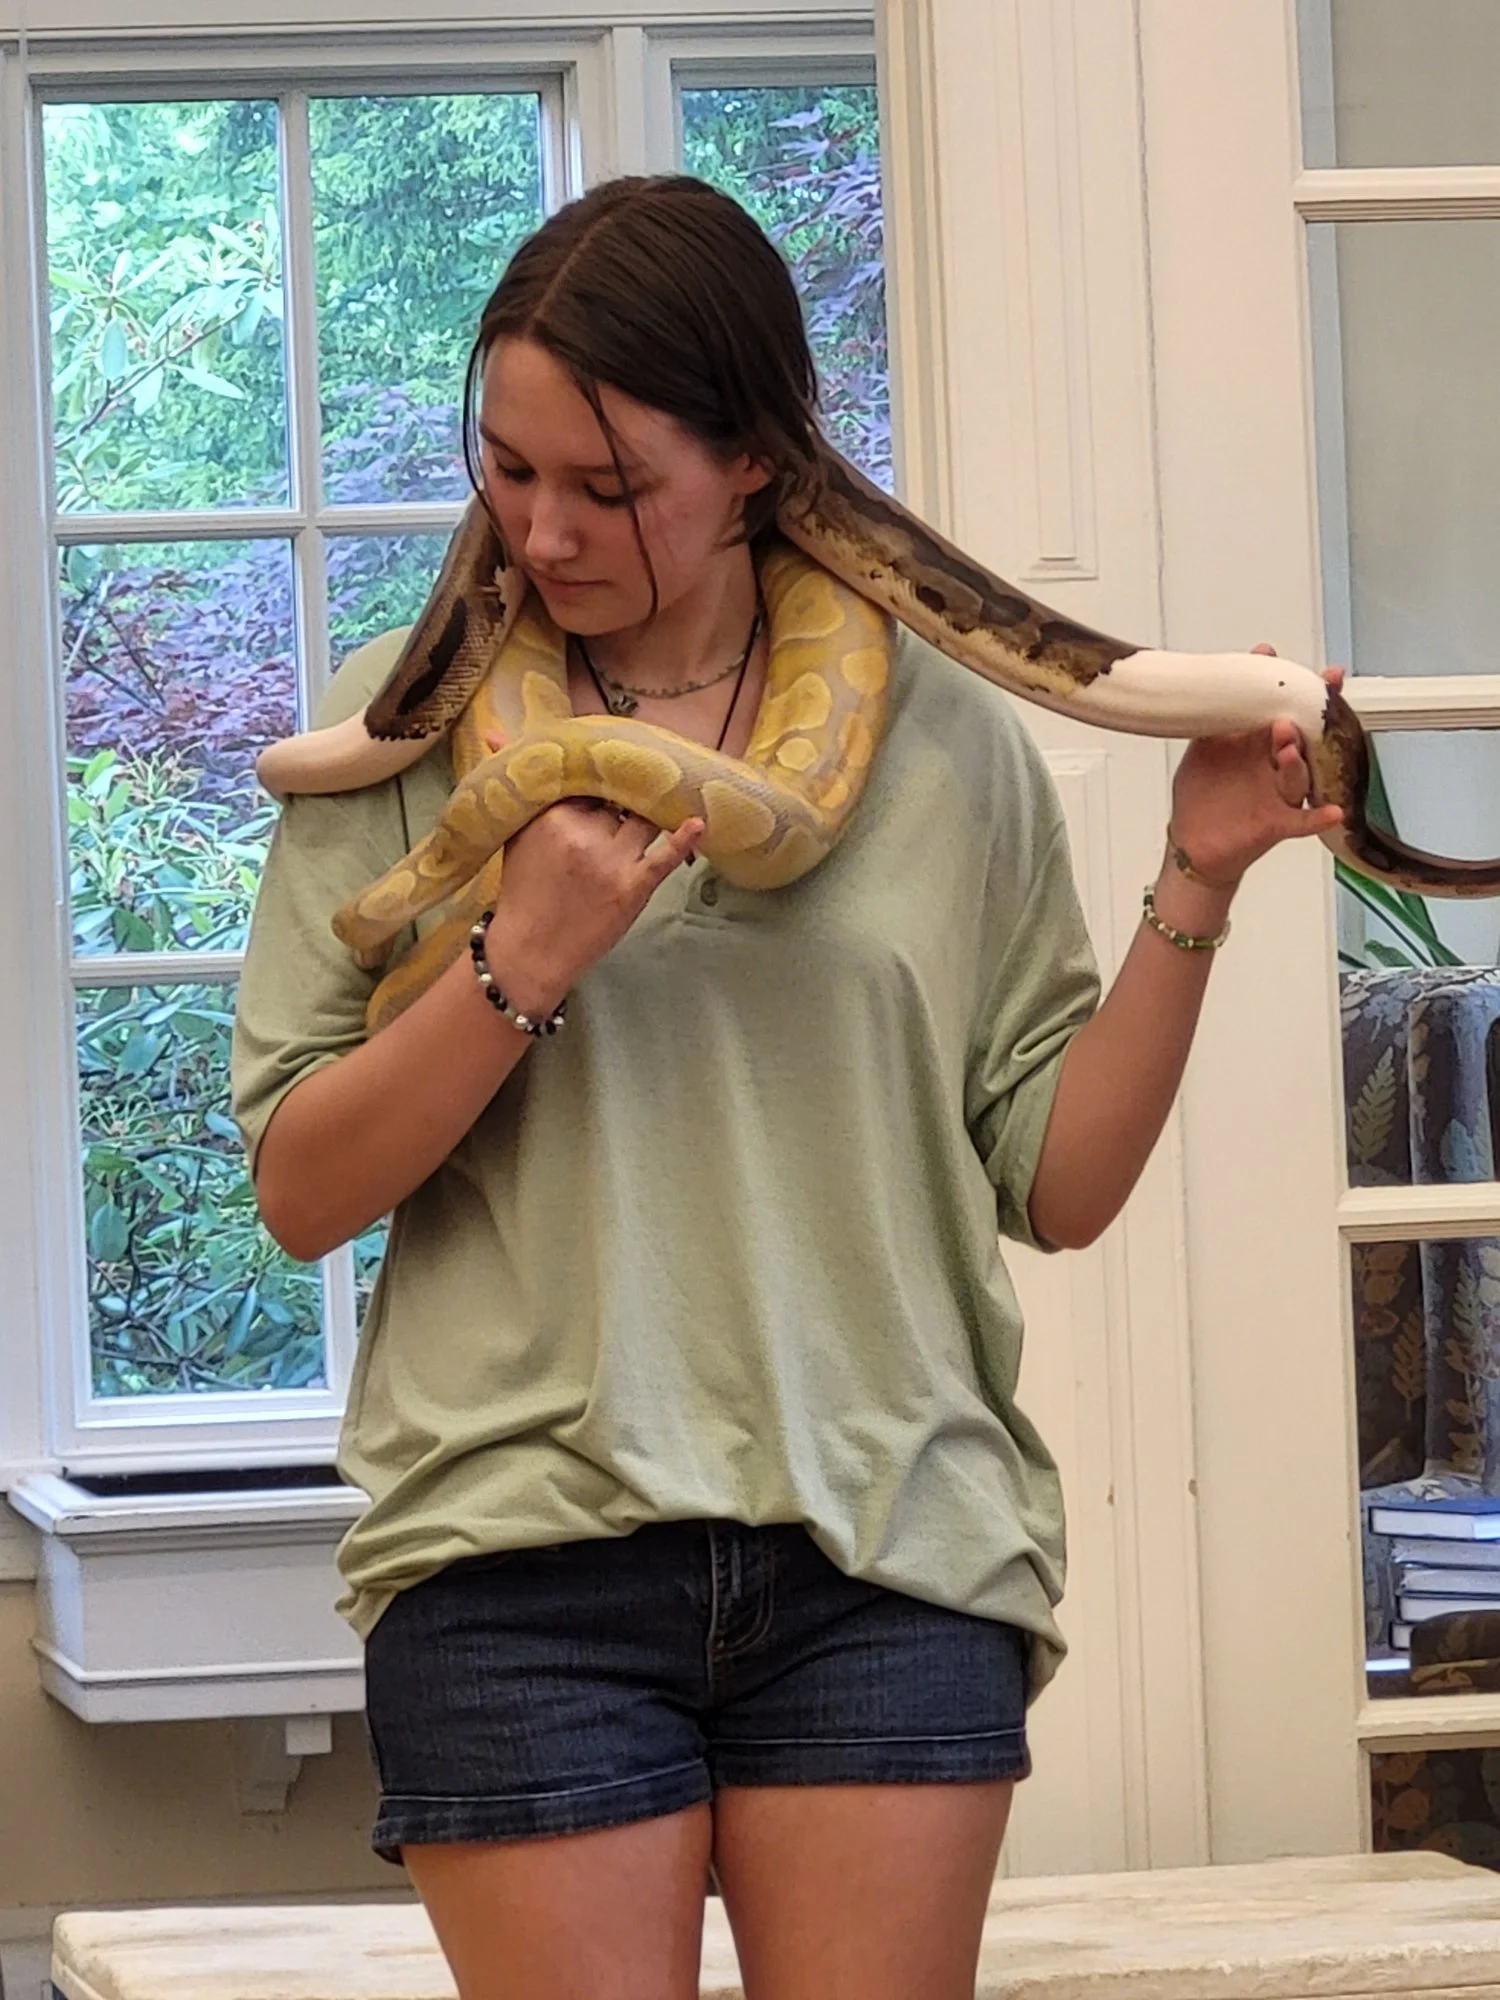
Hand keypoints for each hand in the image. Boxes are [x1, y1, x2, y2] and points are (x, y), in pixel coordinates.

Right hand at [478, 732, 702, 1012]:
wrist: (529, 951)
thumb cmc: (522, 889)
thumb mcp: (512, 829)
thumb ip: (515, 781)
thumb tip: (492, 729)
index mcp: (551, 814)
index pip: (590, 776)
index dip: (604, 769)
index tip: (614, 760)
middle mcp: (582, 831)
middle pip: (619, 797)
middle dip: (625, 793)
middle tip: (642, 778)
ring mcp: (610, 860)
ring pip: (644, 818)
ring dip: (652, 810)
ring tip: (667, 795)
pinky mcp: (633, 887)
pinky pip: (666, 857)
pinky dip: (684, 839)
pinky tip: (699, 822)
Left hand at [1166, 648, 1345, 894]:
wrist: (1194, 845)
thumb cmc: (1202, 797)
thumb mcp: (1201, 752)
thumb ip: (1210, 723)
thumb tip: (1210, 686)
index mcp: (1257, 744)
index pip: (1278, 710)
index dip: (1284, 688)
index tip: (1277, 662)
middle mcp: (1274, 765)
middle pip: (1298, 738)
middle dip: (1299, 721)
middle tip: (1285, 711)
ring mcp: (1279, 794)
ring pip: (1297, 775)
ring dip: (1296, 761)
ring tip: (1288, 749)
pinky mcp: (1277, 824)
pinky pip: (1303, 821)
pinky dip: (1318, 817)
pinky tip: (1333, 812)